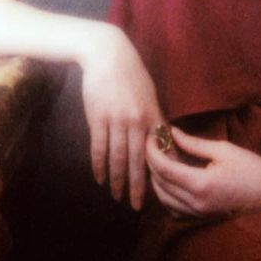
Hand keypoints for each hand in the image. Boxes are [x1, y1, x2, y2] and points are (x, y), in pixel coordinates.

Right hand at [80, 27, 164, 209]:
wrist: (107, 55)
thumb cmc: (130, 74)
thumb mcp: (149, 94)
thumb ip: (155, 119)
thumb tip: (163, 141)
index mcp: (153, 115)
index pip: (160, 151)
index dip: (161, 173)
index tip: (163, 191)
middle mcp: (137, 121)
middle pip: (139, 161)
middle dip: (138, 186)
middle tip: (138, 206)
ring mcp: (116, 120)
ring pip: (118, 158)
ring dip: (117, 180)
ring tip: (117, 197)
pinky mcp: (97, 119)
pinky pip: (99, 148)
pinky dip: (99, 166)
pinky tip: (99, 178)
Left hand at [145, 126, 260, 216]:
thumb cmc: (253, 168)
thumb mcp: (224, 150)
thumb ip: (194, 143)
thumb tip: (172, 133)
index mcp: (200, 184)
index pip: (163, 168)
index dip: (152, 151)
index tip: (151, 136)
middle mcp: (195, 203)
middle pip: (159, 183)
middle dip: (152, 162)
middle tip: (155, 145)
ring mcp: (198, 213)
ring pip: (163, 198)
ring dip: (157, 179)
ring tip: (162, 159)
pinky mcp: (202, 217)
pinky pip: (173, 208)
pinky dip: (166, 194)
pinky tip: (173, 180)